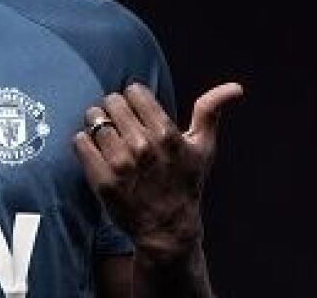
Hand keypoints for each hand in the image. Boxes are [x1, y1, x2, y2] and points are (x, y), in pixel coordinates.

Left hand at [73, 82, 241, 258]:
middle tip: (118, 124)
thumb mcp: (203, 148)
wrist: (167, 229)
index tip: (136, 112)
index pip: (134, 91)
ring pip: (94, 119)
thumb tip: (236, 87)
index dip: (133, 99)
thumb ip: (211, 112)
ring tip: (106, 137)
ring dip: (96, 124)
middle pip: (111, 102)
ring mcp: (122, 164)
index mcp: (167, 134)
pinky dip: (84, 142)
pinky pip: (80, 142)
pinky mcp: (103, 180)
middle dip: (113, 109)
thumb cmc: (185, 182)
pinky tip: (95, 150)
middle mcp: (144, 147)